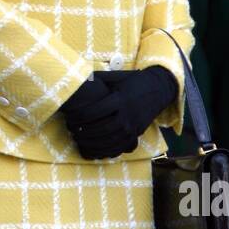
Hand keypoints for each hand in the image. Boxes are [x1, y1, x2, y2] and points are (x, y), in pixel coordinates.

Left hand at [61, 66, 177, 159]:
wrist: (157, 89)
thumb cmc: (132, 81)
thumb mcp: (116, 77)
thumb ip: (98, 79)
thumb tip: (76, 76)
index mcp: (120, 99)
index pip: (94, 112)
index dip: (79, 117)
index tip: (70, 118)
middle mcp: (127, 115)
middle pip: (100, 129)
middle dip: (83, 132)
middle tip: (72, 130)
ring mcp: (133, 127)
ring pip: (109, 141)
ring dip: (91, 143)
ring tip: (79, 140)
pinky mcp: (136, 135)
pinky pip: (119, 148)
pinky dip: (104, 151)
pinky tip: (93, 149)